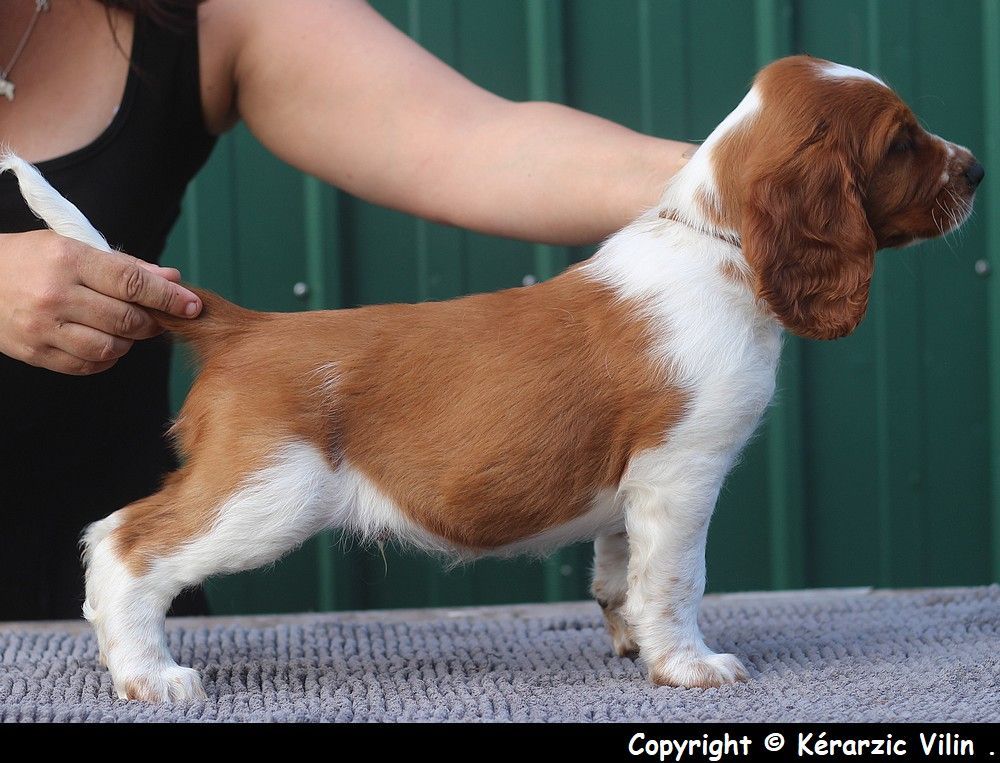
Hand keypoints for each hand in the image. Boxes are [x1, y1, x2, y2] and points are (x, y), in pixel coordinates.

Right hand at [0, 230, 201, 374]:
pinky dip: (106, 358)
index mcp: (68, 260)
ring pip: (111, 347)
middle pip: (126, 319)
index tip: (192, 305)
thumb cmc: (30, 260)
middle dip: (151, 322)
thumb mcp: (73, 247)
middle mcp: (55, 295)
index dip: (168, 296)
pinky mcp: (35, 353)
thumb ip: (125, 266)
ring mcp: (43, 327)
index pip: (132, 282)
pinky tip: (102, 341)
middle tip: (155, 318)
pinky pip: (89, 365)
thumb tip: (171, 278)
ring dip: (129, 341)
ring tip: (123, 327)